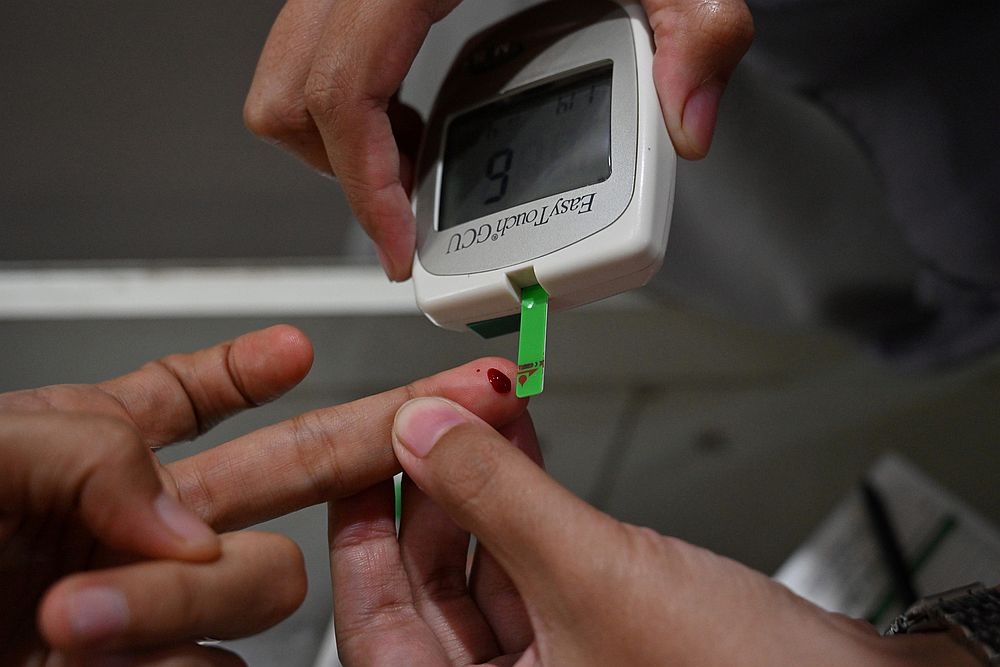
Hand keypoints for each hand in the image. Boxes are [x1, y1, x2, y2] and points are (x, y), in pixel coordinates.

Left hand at [1, 325, 526, 664]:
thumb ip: (98, 456)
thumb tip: (192, 525)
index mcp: (88, 451)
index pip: (188, 396)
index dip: (248, 367)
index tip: (295, 346)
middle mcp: (134, 530)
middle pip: (283, 477)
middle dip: (369, 437)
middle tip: (451, 404)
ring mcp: (147, 612)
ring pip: (254, 592)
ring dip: (184, 598)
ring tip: (78, 616)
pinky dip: (180, 660)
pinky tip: (123, 652)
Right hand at [244, 0, 753, 280]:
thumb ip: (699, 25)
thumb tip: (688, 121)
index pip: (342, 89)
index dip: (363, 185)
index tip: (400, 245)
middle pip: (288, 86)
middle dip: (340, 168)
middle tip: (405, 208)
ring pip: (289, 65)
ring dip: (336, 135)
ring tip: (409, 162)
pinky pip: (317, 47)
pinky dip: (348, 99)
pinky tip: (410, 110)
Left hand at [331, 397, 981, 665]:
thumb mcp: (594, 573)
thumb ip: (496, 496)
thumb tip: (421, 431)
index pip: (376, 626)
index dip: (362, 532)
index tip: (360, 458)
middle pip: (427, 593)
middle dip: (433, 492)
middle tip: (433, 418)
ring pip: (482, 575)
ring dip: (482, 490)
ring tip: (482, 418)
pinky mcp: (596, 645)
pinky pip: (534, 571)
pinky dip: (527, 511)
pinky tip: (523, 453)